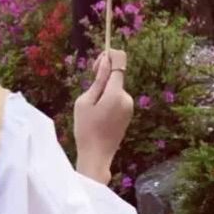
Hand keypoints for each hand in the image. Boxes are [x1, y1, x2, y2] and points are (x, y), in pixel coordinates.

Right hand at [73, 50, 133, 183]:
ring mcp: (129, 106)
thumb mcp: (85, 102)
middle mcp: (126, 97)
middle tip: (88, 90)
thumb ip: (98, 80)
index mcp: (115, 93)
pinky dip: (108, 98)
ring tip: (92, 107)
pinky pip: (117, 97)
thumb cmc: (85, 128)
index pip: (119, 62)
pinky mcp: (128, 113)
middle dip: (103, 75)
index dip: (108, 57)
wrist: (97, 155)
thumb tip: (106, 61)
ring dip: (104, 89)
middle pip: (116, 75)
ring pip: (115, 87)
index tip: (96, 66)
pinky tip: (98, 113)